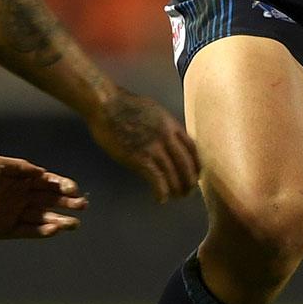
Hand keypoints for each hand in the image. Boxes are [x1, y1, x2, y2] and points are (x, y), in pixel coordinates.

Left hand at [0, 155, 87, 238]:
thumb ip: (18, 166)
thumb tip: (42, 172)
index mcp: (21, 180)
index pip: (49, 183)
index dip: (64, 186)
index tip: (74, 190)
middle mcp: (21, 197)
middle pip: (51, 201)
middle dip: (68, 203)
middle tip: (82, 206)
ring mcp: (15, 214)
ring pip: (44, 218)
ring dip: (60, 220)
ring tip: (75, 224)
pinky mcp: (6, 230)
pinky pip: (29, 232)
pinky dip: (42, 232)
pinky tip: (55, 230)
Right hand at [87, 85, 199, 201]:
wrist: (106, 104)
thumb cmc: (124, 105)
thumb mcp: (154, 111)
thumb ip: (164, 126)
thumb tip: (169, 138)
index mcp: (171, 125)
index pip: (192, 148)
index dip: (196, 164)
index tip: (196, 174)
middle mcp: (167, 137)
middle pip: (186, 164)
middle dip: (189, 181)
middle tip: (188, 192)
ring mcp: (154, 148)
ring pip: (173, 174)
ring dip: (176, 189)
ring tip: (176, 197)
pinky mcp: (139, 158)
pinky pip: (156, 179)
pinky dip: (161, 191)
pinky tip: (160, 199)